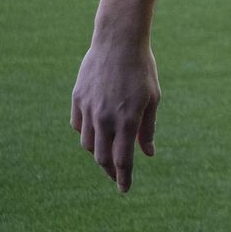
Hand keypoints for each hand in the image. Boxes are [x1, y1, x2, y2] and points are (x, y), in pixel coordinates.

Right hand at [71, 40, 159, 193]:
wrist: (118, 41)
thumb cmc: (142, 69)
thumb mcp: (153, 98)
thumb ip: (147, 129)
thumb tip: (147, 154)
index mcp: (127, 119)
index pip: (122, 160)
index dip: (123, 178)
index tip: (125, 190)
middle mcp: (104, 118)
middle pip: (102, 157)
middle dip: (110, 171)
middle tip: (117, 176)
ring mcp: (88, 109)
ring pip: (88, 144)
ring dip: (98, 153)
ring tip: (108, 154)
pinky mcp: (77, 100)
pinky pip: (79, 126)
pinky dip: (87, 134)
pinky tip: (96, 134)